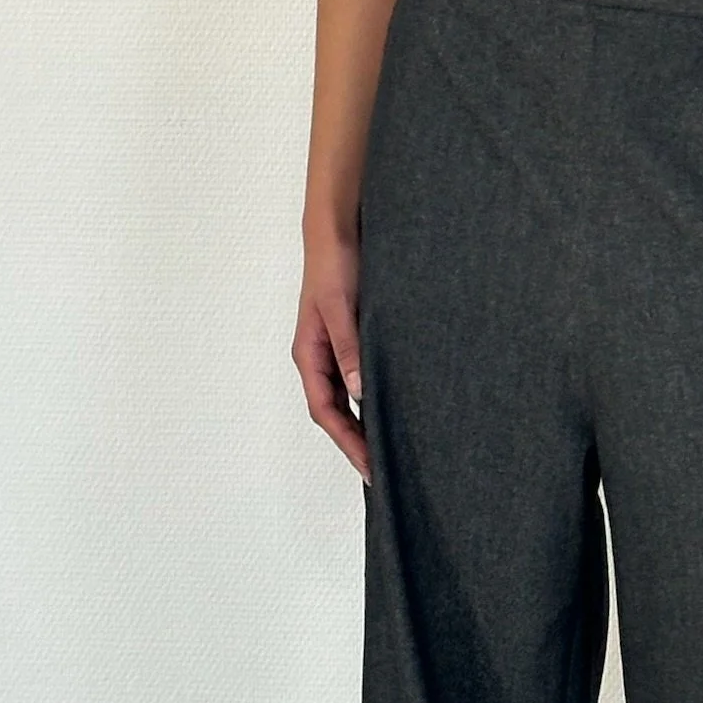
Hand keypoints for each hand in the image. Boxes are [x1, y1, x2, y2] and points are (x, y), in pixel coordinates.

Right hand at [292, 231, 370, 484]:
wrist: (338, 229)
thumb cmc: (335, 264)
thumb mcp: (342, 308)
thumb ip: (349, 349)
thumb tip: (360, 393)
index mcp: (309, 355)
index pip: (325, 413)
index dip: (347, 443)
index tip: (369, 468)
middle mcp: (320, 359)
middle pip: (335, 414)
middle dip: (356, 444)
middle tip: (383, 473)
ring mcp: (335, 351)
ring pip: (348, 400)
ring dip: (364, 426)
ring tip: (389, 453)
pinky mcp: (352, 341)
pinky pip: (360, 381)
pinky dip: (374, 401)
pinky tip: (393, 412)